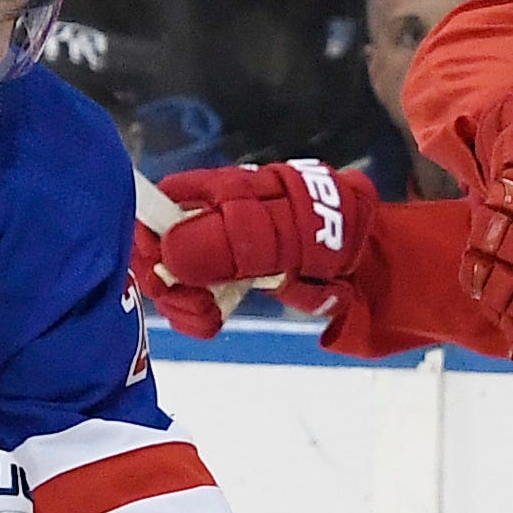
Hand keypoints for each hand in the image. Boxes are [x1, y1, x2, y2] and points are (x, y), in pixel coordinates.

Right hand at [132, 160, 375, 337]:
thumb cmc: (328, 232)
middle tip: (195, 299)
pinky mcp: (224, 285)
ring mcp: (214, 254)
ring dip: (182, 302)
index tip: (158, 265)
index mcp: (217, 192)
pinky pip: (193, 304)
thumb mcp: (286, 233)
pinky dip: (197, 317)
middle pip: (156, 246)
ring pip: (170, 280)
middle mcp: (206, 221)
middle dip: (164, 277)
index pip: (158, 202)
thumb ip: (233, 242)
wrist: (366, 263)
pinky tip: (212, 320)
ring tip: (209, 313)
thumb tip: (172, 254)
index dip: (146, 232)